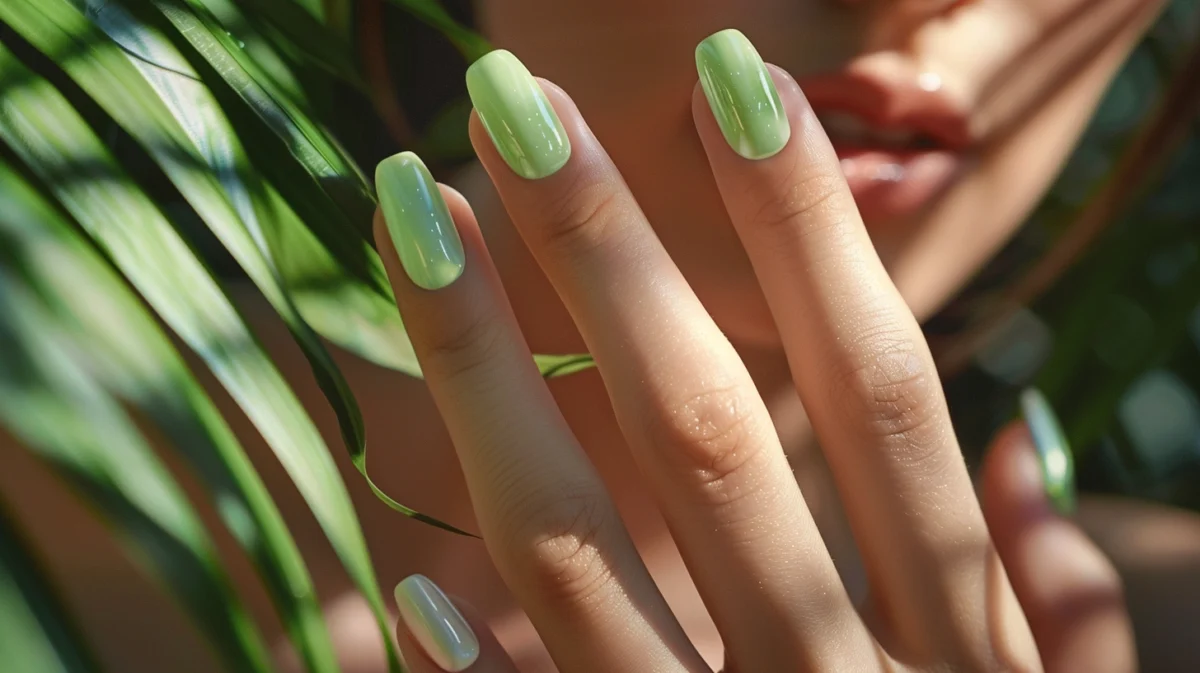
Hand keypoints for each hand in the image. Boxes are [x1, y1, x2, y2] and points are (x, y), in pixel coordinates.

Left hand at [373, 31, 1131, 672]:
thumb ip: (1061, 609)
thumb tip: (1031, 431)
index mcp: (955, 652)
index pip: (871, 395)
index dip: (805, 232)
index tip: (734, 81)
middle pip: (702, 436)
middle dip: (607, 255)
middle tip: (504, 101)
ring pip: (576, 555)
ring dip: (484, 380)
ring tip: (407, 225)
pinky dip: (466, 669)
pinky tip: (384, 573)